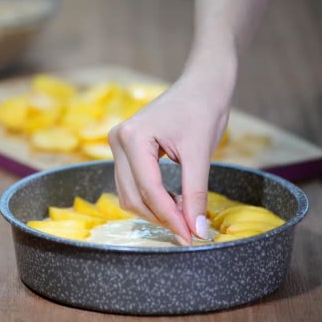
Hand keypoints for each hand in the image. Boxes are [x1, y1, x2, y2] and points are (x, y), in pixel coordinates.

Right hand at [108, 69, 233, 244]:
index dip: (170, 218)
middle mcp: (118, 140)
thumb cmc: (203, 111)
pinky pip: (131, 184)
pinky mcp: (124, 150)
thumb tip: (196, 230)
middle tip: (189, 232)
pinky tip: (173, 202)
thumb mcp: (201, 154)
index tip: (190, 237)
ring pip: (129, 194)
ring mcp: (118, 144)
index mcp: (133, 137)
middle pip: (133, 196)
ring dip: (154, 210)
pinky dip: (151, 198)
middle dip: (161, 217)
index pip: (149, 190)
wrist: (201, 84)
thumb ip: (195, 194)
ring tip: (184, 215)